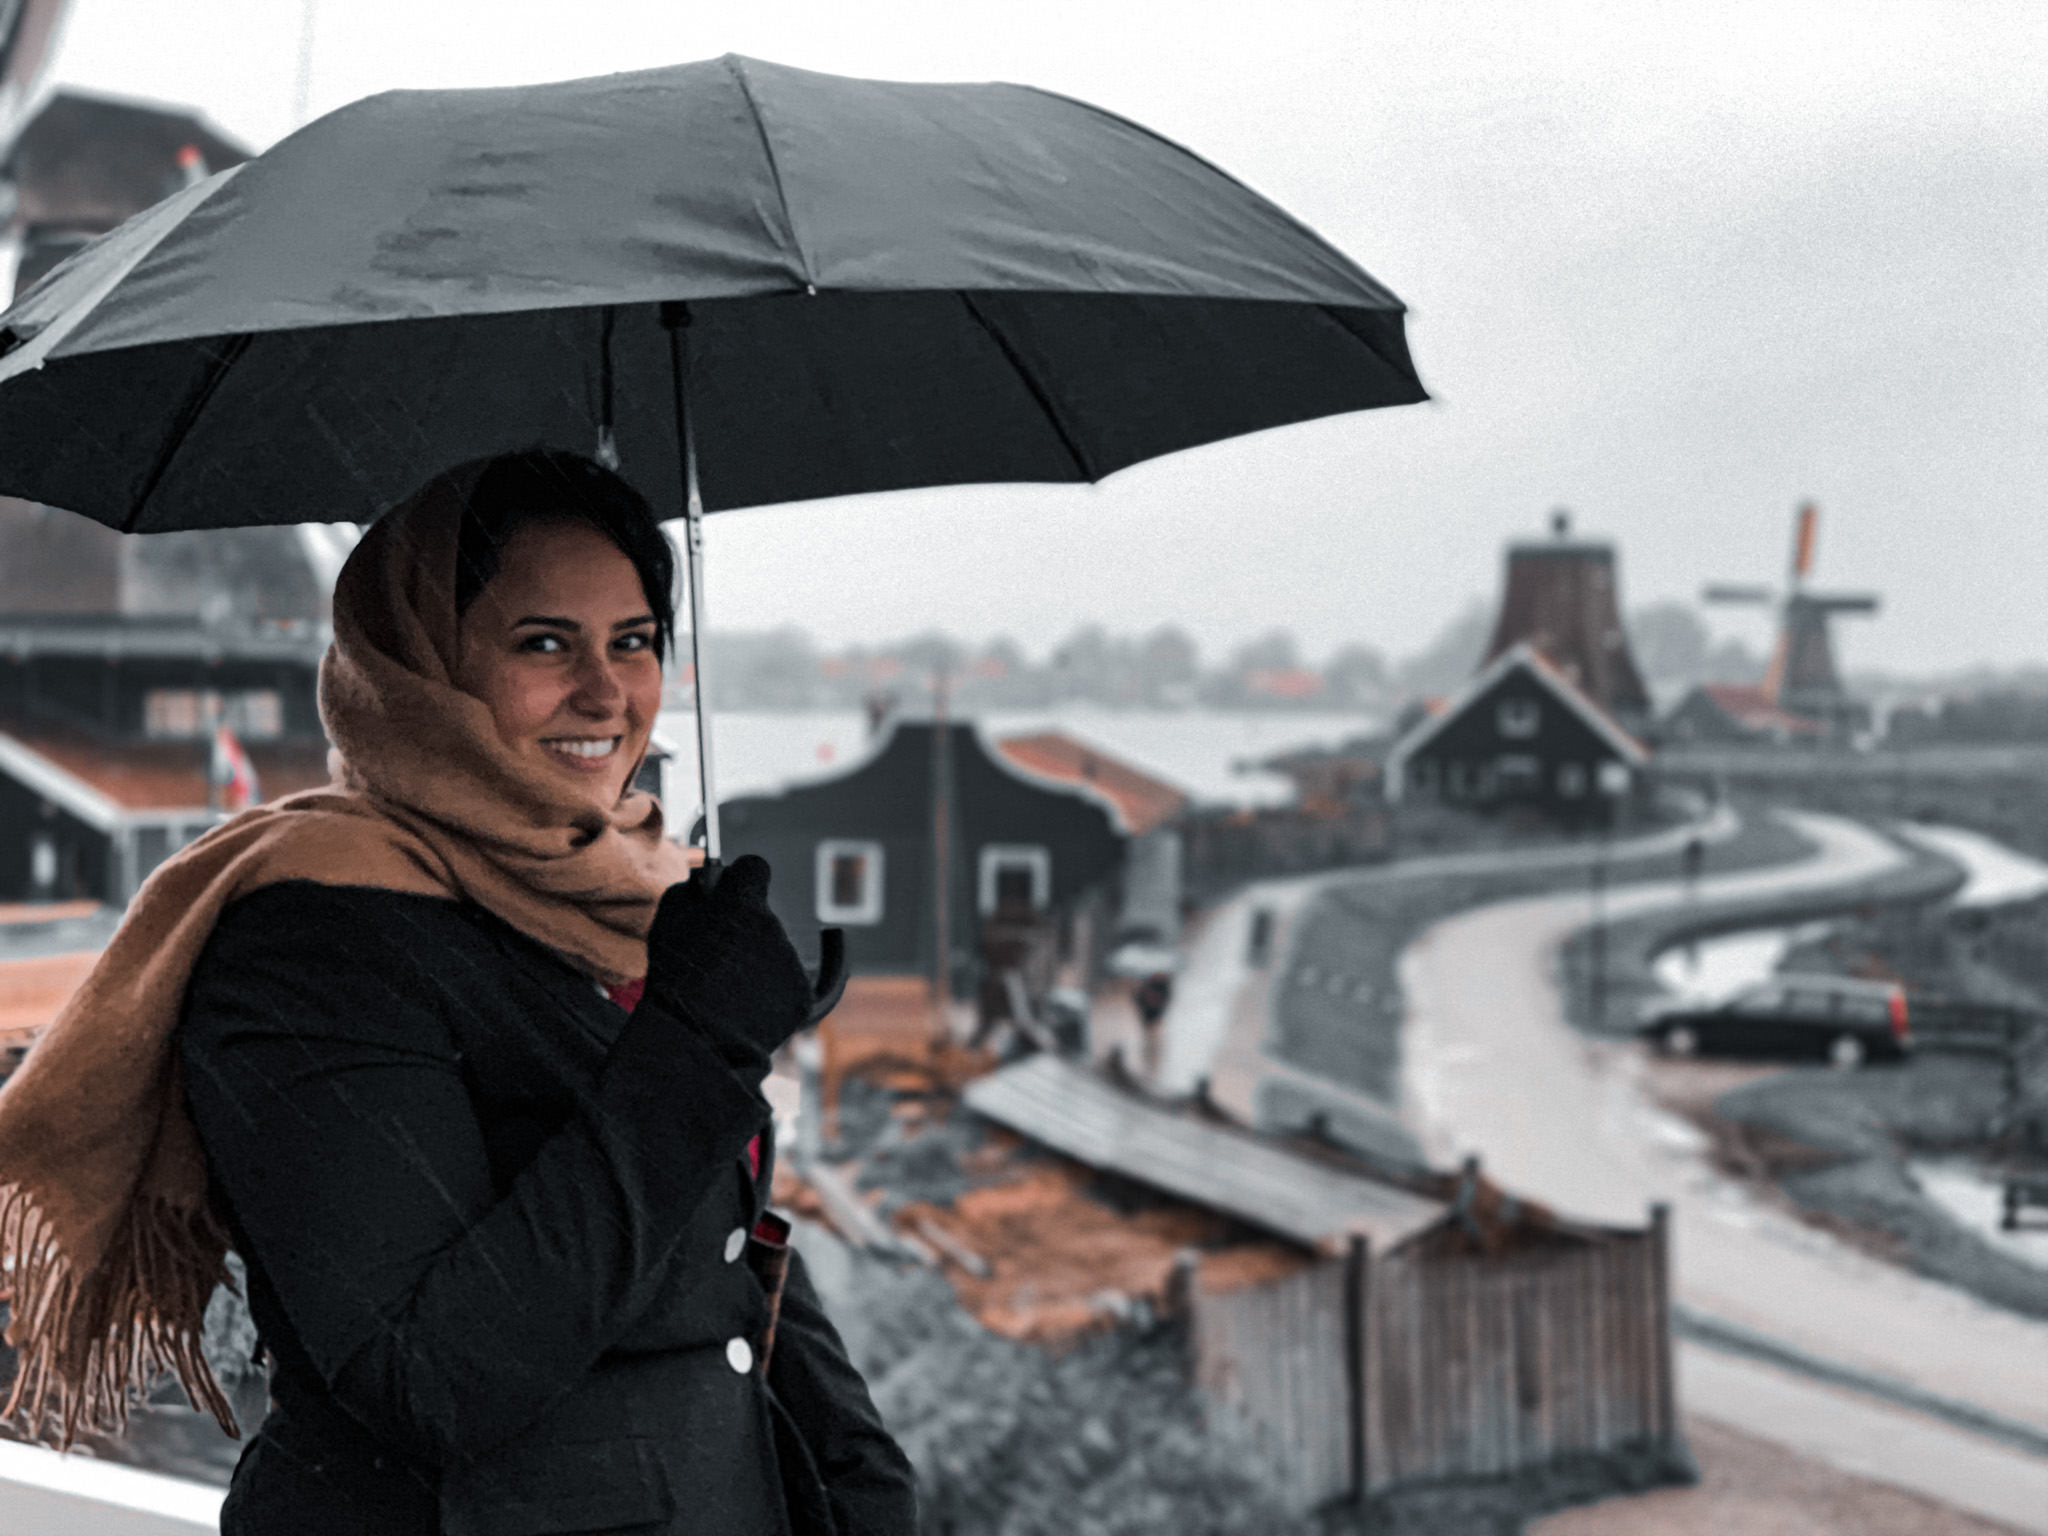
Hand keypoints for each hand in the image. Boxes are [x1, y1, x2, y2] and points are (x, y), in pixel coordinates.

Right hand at [645, 856, 845, 1075]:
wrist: (694, 1043)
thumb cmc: (675, 980)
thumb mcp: (667, 922)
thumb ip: (692, 892)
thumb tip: (711, 880)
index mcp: (741, 904)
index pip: (754, 868)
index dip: (742, 878)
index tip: (735, 888)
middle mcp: (773, 928)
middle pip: (763, 917)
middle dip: (744, 927)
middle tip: (718, 954)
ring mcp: (791, 964)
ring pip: (779, 950)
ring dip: (760, 959)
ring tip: (728, 988)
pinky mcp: (804, 997)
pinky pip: (818, 976)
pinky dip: (824, 962)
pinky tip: (836, 936)